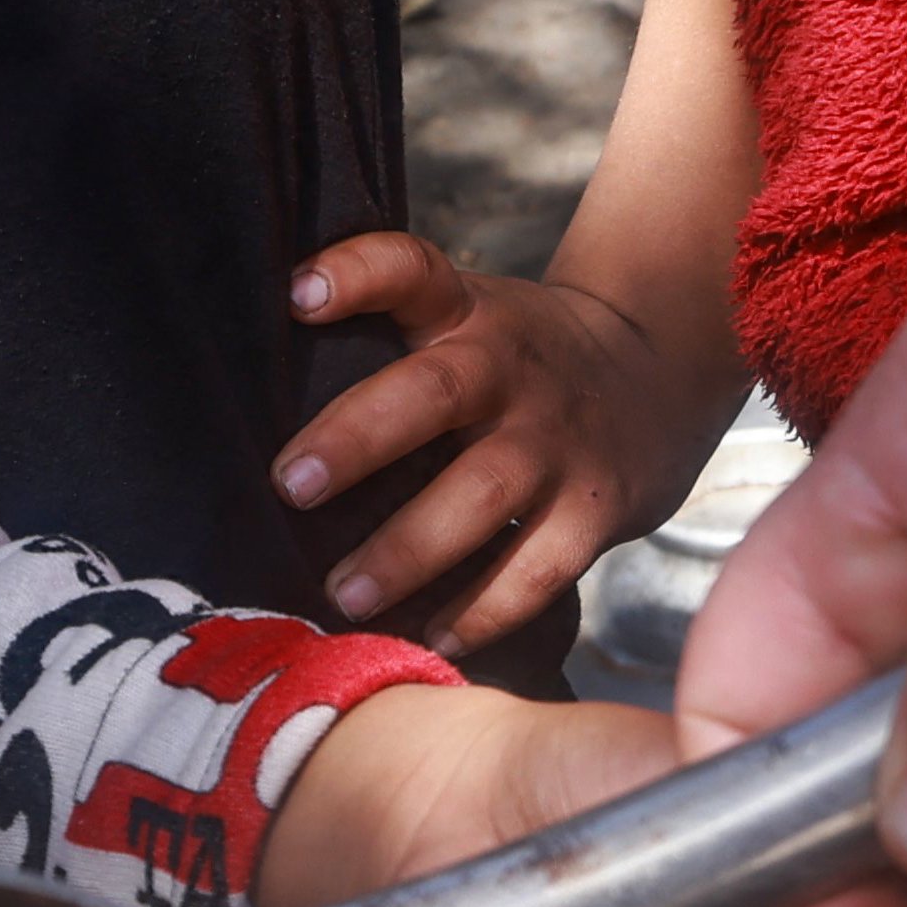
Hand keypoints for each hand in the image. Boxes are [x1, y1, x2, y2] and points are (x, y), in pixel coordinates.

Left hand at [276, 232, 733, 649]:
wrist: (658, 373)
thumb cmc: (518, 362)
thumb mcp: (471, 316)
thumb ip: (390, 340)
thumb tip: (248, 406)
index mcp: (469, 314)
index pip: (411, 269)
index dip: (356, 274)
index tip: (297, 296)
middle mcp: (510, 370)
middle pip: (435, 392)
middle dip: (359, 438)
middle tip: (292, 486)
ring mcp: (556, 442)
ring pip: (482, 493)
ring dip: (409, 548)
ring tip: (344, 594)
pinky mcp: (594, 509)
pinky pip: (537, 568)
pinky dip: (484, 610)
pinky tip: (431, 637)